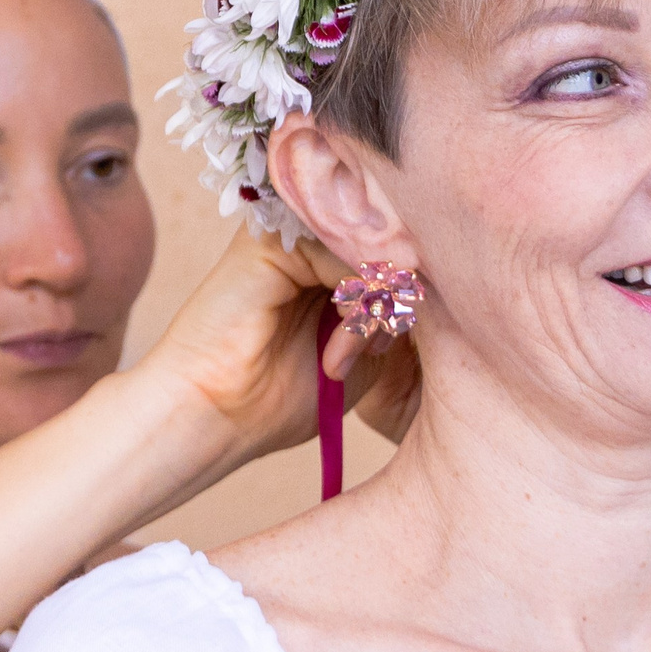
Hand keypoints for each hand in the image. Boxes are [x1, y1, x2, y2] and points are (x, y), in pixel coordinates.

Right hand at [132, 228, 420, 475]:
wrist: (215, 417)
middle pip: (387, 239)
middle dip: (398, 299)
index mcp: (326, 260)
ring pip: (369, 245)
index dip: (415, 291)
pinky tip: (336, 351)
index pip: (395, 247)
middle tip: (384, 350)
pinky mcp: (270, 240)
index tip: (412, 340)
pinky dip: (355, 306)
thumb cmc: (280, 398)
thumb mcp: (364, 353)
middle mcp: (308, 237)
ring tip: (348, 360)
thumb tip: (435, 275)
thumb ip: (396, 310)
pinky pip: (342, 251)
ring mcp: (290, 234)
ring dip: (375, 308)